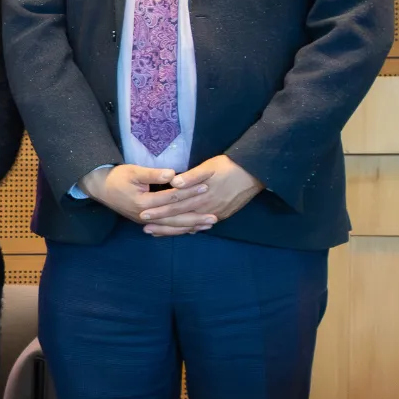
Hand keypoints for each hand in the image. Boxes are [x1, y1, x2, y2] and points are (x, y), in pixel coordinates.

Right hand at [78, 164, 198, 225]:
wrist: (100, 188)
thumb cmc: (117, 177)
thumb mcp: (132, 171)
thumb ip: (152, 174)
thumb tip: (172, 174)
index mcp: (144, 202)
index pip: (172, 197)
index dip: (189, 192)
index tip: (206, 186)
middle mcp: (146, 216)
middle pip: (175, 218)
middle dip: (195, 218)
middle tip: (214, 218)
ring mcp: (146, 221)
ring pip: (171, 226)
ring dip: (190, 226)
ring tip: (207, 226)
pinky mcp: (146, 222)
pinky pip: (165, 229)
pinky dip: (179, 230)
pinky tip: (191, 230)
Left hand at [137, 155, 263, 236]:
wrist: (254, 173)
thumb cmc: (229, 166)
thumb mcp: (209, 166)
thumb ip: (192, 176)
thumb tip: (174, 183)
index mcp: (201, 196)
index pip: (175, 206)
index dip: (159, 211)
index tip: (143, 215)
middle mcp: (207, 209)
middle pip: (180, 219)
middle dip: (162, 224)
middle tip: (145, 229)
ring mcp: (216, 214)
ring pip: (191, 225)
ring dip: (174, 229)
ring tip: (157, 233)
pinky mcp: (223, 214)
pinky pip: (202, 225)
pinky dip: (190, 229)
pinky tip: (181, 231)